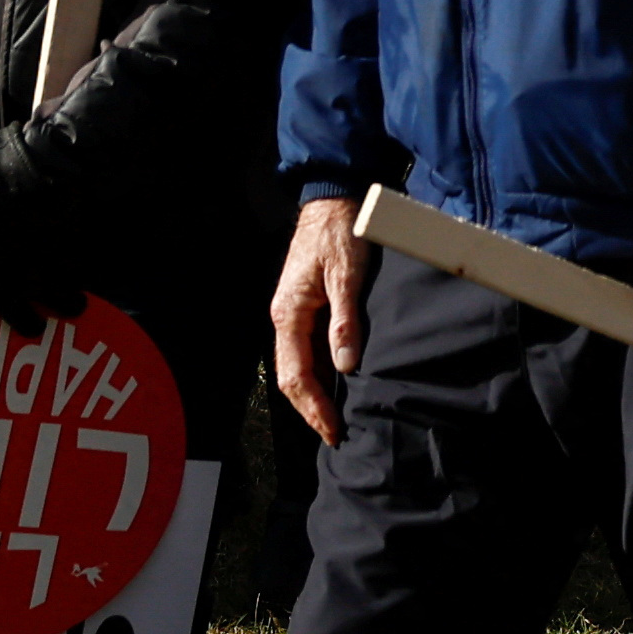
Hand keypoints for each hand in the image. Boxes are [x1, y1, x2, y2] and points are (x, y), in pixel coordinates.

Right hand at [272, 194, 367, 443]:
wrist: (333, 197)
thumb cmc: (341, 230)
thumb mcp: (347, 272)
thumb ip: (345, 318)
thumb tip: (345, 366)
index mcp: (289, 313)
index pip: (296, 375)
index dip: (314, 407)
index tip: (333, 430)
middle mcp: (285, 317)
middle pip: (292, 377)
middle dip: (311, 409)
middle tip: (336, 435)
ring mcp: (293, 313)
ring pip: (298, 365)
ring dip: (315, 394)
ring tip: (336, 420)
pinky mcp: (305, 306)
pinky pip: (307, 350)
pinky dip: (319, 373)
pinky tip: (336, 384)